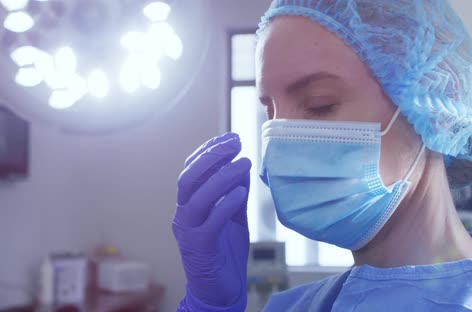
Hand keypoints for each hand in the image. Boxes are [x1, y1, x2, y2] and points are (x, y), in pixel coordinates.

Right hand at [172, 132, 250, 309]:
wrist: (219, 291)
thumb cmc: (224, 253)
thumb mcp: (234, 218)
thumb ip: (235, 195)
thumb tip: (242, 168)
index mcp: (190, 205)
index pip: (192, 171)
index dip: (209, 151)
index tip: (230, 137)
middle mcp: (184, 215)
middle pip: (189, 178)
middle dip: (211, 156)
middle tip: (235, 142)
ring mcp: (188, 232)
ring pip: (197, 197)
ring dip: (221, 177)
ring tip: (244, 163)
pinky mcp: (199, 248)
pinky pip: (209, 222)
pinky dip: (225, 205)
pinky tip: (241, 192)